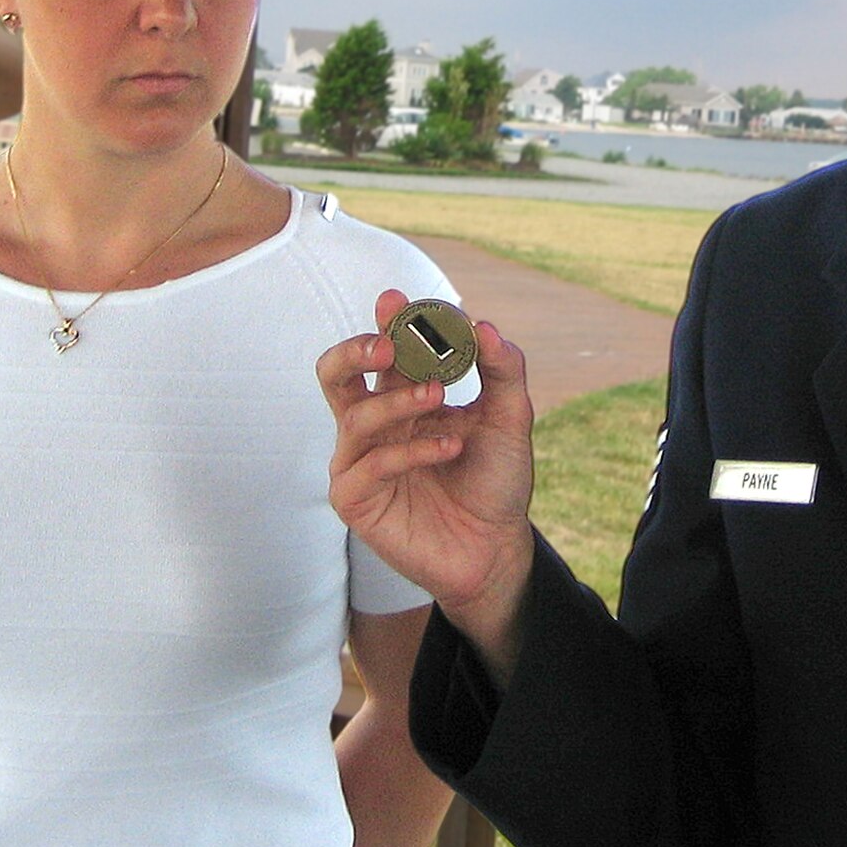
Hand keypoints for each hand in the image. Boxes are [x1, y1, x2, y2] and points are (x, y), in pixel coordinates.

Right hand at [320, 289, 536, 674]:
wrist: (497, 546)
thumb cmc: (496, 480)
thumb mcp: (511, 418)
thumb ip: (503, 370)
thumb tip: (484, 325)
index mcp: (402, 397)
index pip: (384, 351)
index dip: (386, 323)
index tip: (397, 299)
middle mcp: (374, 425)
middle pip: (335, 375)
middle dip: (354, 351)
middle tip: (388, 344)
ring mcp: (360, 462)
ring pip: (354, 417)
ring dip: (398, 400)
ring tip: (440, 396)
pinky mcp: (356, 500)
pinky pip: (369, 465)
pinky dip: (411, 450)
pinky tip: (450, 447)